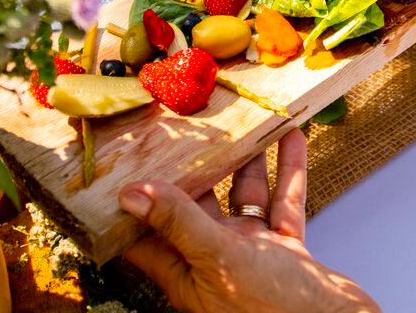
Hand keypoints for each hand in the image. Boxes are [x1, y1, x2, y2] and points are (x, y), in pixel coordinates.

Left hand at [118, 128, 377, 312]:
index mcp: (187, 273)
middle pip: (196, 206)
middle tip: (186, 124)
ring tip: (241, 121)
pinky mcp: (286, 249)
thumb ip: (180, 223)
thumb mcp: (219, 259)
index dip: (134, 200)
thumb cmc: (273, 309)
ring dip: (246, 160)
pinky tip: (291, 137)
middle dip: (193, 166)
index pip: (146, 233)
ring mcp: (252, 254)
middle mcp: (214, 261)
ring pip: (243, 197)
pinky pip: (284, 201)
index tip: (125, 160)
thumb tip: (132, 195)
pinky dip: (288, 169)